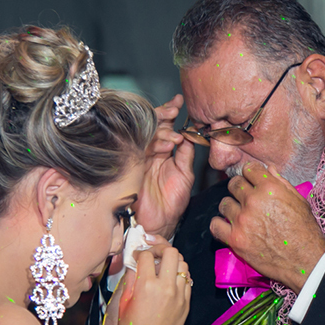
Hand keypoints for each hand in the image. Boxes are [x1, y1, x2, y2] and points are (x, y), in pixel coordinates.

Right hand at [117, 247, 190, 324]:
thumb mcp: (124, 303)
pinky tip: (169, 280)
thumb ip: (131, 279)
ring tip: (162, 266)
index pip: (147, 255)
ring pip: (183, 264)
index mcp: (147, 287)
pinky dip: (179, 275)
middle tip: (152, 253)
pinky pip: (187, 280)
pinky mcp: (186, 304)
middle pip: (171, 252)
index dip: (139, 252)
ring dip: (172, 261)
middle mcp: (166, 288)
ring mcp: (179, 296)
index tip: (136, 256)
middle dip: (160, 248)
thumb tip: (134, 263)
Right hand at [133, 94, 194, 238]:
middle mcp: (151, 152)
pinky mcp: (133, 166)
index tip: (179, 101)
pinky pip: (141, 148)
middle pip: (153, 126)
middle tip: (173, 109)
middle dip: (163, 114)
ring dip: (162, 131)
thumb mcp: (185, 174)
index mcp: (164, 152)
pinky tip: (167, 146)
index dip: (170, 113)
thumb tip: (191, 134)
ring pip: (147, 134)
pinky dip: (155, 144)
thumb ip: (187, 154)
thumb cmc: (172, 202)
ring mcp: (141, 158)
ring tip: (176, 137)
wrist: (160, 222)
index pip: (166, 127)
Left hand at [210, 162, 324, 292]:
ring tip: (240, 215)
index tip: (251, 180)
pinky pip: (215, 225)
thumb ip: (281, 183)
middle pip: (233, 184)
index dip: (251, 174)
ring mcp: (242, 220)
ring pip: (224, 204)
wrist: (305, 261)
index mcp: (270, 188)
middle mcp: (253, 201)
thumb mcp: (299, 201)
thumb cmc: (305, 231)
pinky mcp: (235, 239)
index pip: (249, 169)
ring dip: (231, 207)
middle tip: (246, 199)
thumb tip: (269, 170)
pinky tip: (228, 227)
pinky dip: (219, 225)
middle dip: (239, 189)